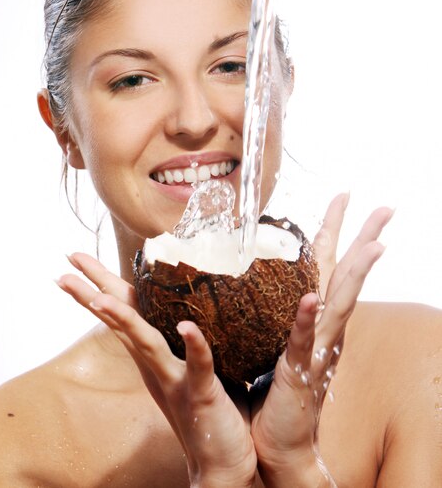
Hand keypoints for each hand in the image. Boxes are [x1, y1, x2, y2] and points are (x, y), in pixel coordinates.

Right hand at [57, 254, 256, 487]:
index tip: (79, 260)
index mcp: (154, 354)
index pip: (124, 311)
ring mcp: (175, 378)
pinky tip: (187, 327)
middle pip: (121, 319)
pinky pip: (198, 366)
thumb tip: (184, 302)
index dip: (102, 284)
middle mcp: (156, 363)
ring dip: (122, 318)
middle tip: (69, 260)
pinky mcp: (201, 393)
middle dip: (93, 289)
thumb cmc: (211, 409)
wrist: (222, 464)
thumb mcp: (192, 366)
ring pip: (145, 342)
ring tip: (99, 297)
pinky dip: (194, 345)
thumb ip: (184, 337)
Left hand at [250, 194, 392, 486]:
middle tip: (384, 207)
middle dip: (364, 239)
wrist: (275, 439)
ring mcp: (316, 348)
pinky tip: (313, 299)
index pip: (327, 265)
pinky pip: (304, 342)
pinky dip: (308, 319)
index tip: (343, 198)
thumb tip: (255, 279)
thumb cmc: (269, 388)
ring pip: (341, 302)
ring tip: (377, 243)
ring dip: (358, 272)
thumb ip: (268, 310)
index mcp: (313, 316)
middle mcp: (322, 328)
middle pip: (346, 274)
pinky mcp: (298, 371)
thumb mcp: (268, 338)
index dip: (336, 231)